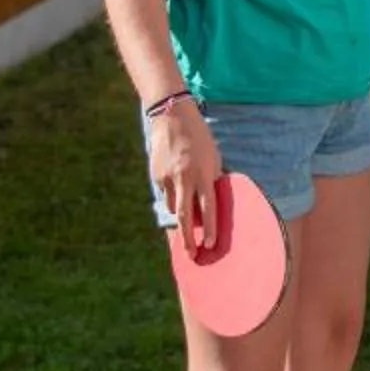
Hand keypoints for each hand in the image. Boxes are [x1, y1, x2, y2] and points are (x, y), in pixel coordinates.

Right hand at [148, 98, 223, 249]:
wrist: (172, 116)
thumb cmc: (199, 136)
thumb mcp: (213, 156)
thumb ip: (212, 179)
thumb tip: (210, 203)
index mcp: (204, 174)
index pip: (208, 208)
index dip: (208, 228)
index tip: (210, 244)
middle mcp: (185, 178)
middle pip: (184, 216)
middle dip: (187, 239)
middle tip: (191, 254)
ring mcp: (168, 177)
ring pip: (172, 206)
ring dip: (179, 213)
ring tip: (185, 211)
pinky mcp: (155, 175)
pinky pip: (164, 193)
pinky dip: (171, 195)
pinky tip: (175, 183)